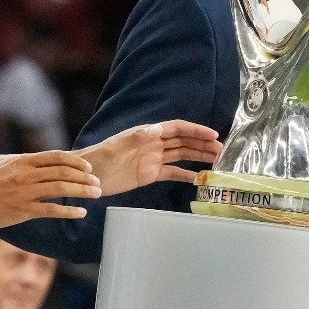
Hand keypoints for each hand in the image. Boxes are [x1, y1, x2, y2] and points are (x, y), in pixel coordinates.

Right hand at [0, 151, 101, 229]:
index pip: (55, 157)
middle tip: (97, 183)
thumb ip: (20, 167)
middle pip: (63, 171)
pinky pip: (52, 209)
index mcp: (21, 161)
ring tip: (96, 194)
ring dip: (83, 191)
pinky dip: (69, 210)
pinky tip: (81, 213)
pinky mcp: (22, 209)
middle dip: (84, 177)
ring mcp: (24, 191)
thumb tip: (35, 167)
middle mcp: (25, 174)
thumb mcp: (1, 168)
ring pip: (61, 188)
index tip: (87, 168)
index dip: (75, 162)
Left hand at [78, 121, 222, 196]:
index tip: (213, 135)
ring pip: (180, 155)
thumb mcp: (116, 147)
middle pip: (182, 141)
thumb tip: (157, 129)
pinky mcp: (148, 174)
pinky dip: (185, 175)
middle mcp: (153, 144)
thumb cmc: (98, 158)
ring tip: (217, 162)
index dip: (195, 130)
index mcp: (147, 134)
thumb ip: (136, 138)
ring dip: (198, 157)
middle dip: (202, 144)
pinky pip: (171, 172)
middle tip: (222, 151)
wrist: (87, 176)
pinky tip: (198, 179)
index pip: (176, 128)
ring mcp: (152, 159)